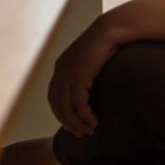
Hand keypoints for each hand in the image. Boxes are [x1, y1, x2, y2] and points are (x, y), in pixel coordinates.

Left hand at [48, 18, 120, 136]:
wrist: (111, 30)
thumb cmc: (105, 45)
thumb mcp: (89, 61)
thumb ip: (83, 75)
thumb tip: (87, 90)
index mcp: (60, 66)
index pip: (53, 96)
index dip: (60, 113)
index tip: (71, 125)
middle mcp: (60, 70)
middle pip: (57, 105)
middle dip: (67, 122)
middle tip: (79, 134)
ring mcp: (68, 73)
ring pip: (67, 108)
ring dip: (78, 123)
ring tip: (89, 131)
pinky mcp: (79, 76)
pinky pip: (79, 104)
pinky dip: (85, 117)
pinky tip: (94, 122)